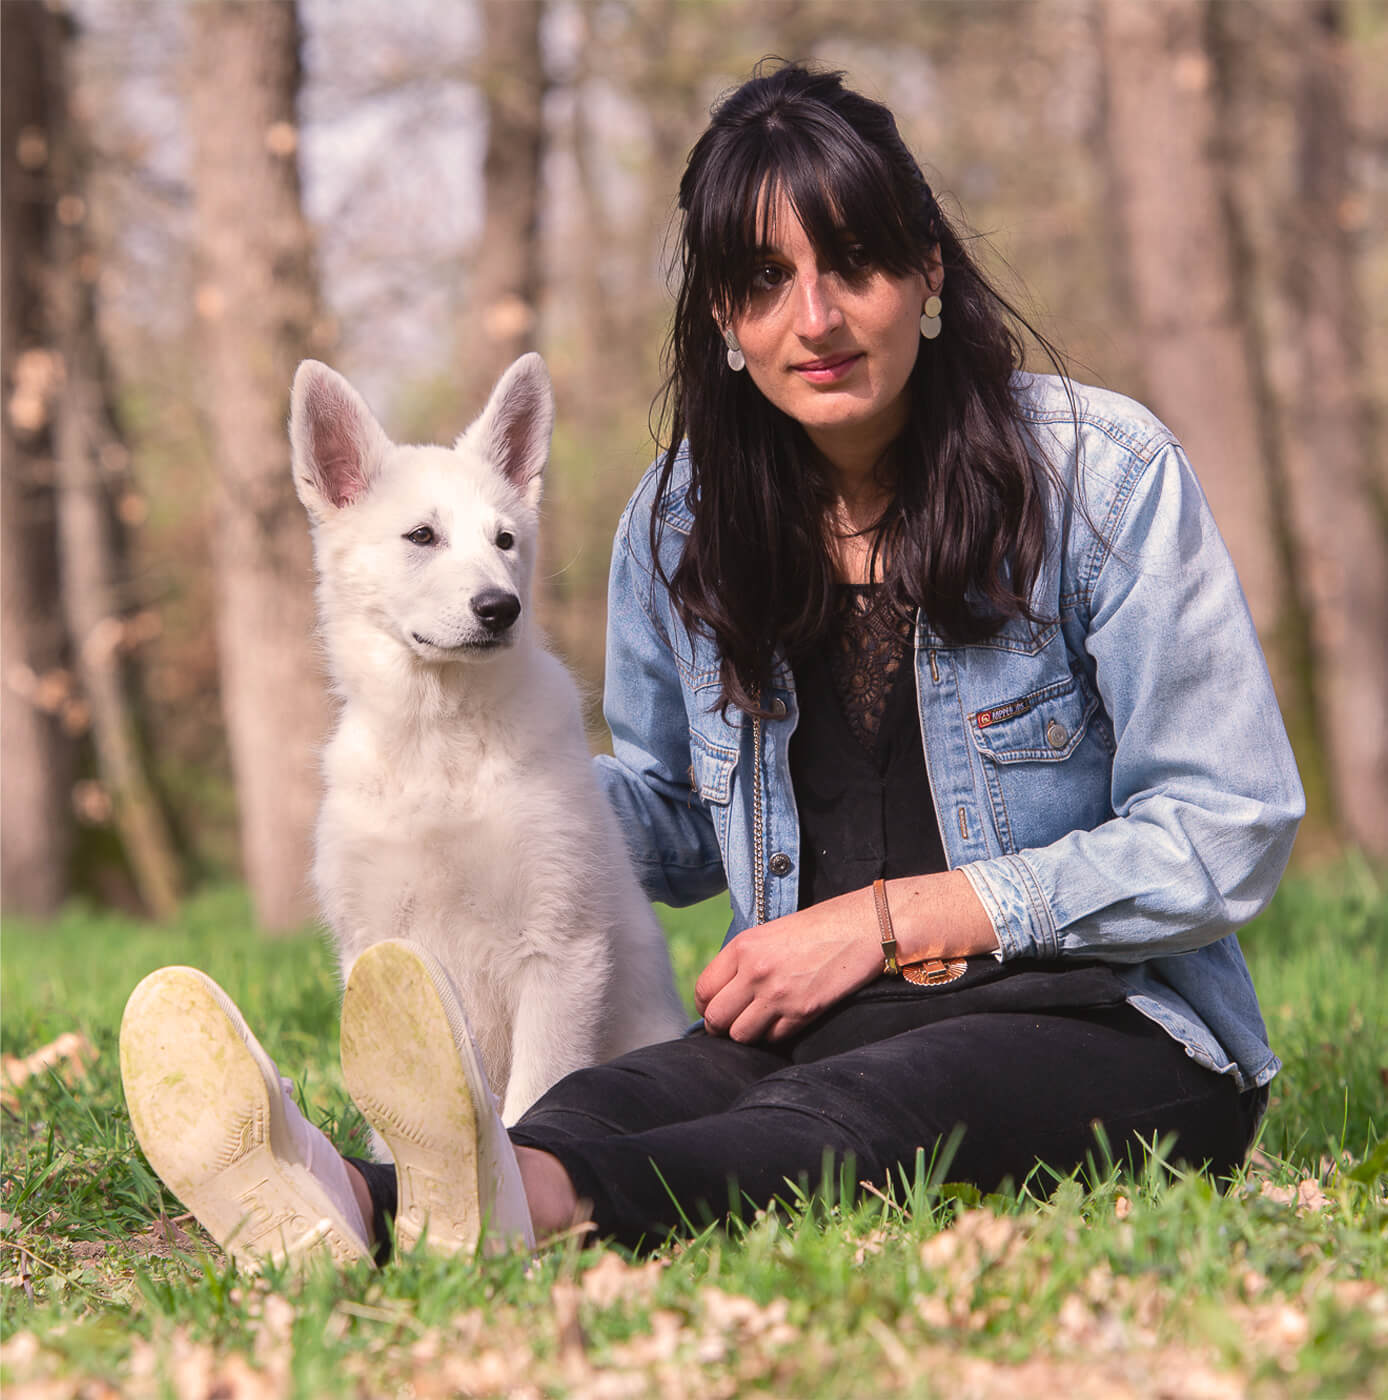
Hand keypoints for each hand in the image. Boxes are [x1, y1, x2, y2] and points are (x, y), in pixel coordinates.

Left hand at [694, 887, 882, 1042]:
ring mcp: (778, 994)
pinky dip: (775, 1035)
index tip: (716, 1009)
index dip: (706, 1005)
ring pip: (740, 1035)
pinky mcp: (802, 1011)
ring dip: (748, 1033)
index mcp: (742, 947)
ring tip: (760, 1023)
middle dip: (721, 1026)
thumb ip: (743, 961)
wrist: (860, 927)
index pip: (703, 990)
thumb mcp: (769, 934)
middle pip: (716, 1018)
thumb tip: (723, 993)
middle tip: (734, 1023)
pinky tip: (785, 1019)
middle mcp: (755, 971)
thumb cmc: (817, 928)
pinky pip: (773, 1038)